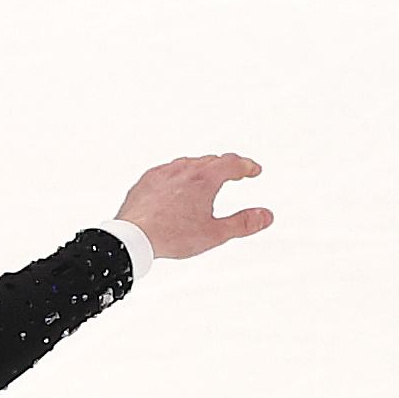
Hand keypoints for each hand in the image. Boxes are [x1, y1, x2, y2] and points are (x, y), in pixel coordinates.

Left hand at [114, 153, 270, 260]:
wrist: (133, 237)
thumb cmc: (170, 235)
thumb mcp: (214, 233)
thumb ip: (242, 223)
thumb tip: (265, 216)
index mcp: (204, 178)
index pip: (232, 163)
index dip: (246, 166)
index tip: (253, 170)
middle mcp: (184, 169)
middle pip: (211, 160)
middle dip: (226, 166)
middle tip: (235, 173)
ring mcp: (163, 173)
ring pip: (188, 164)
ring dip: (202, 169)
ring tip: (207, 181)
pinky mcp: (147, 180)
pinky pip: (167, 172)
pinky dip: (179, 176)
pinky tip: (178, 188)